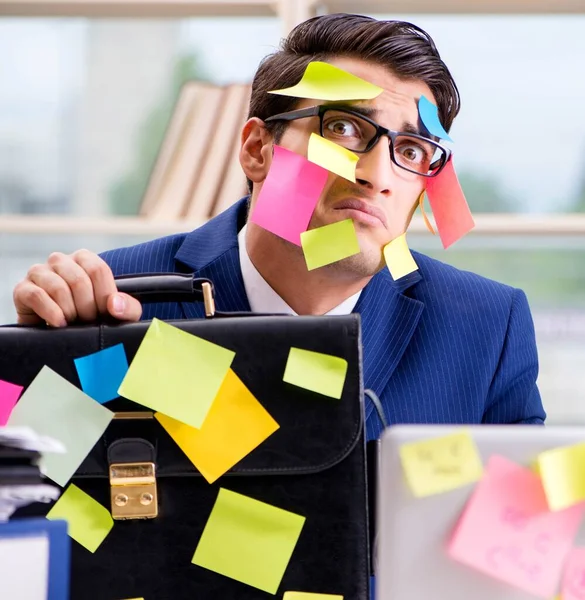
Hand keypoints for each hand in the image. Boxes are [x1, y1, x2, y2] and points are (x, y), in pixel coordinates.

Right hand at [13, 249, 142, 326]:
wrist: (65, 335)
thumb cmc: (94, 319)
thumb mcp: (118, 314)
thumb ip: (127, 307)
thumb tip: (114, 304)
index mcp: (84, 259)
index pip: (98, 270)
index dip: (103, 296)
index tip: (104, 313)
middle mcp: (60, 261)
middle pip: (79, 281)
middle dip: (87, 308)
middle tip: (87, 321)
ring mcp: (39, 272)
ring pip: (58, 288)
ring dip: (70, 312)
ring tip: (73, 323)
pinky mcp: (23, 289)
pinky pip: (36, 295)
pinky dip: (51, 312)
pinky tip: (59, 323)